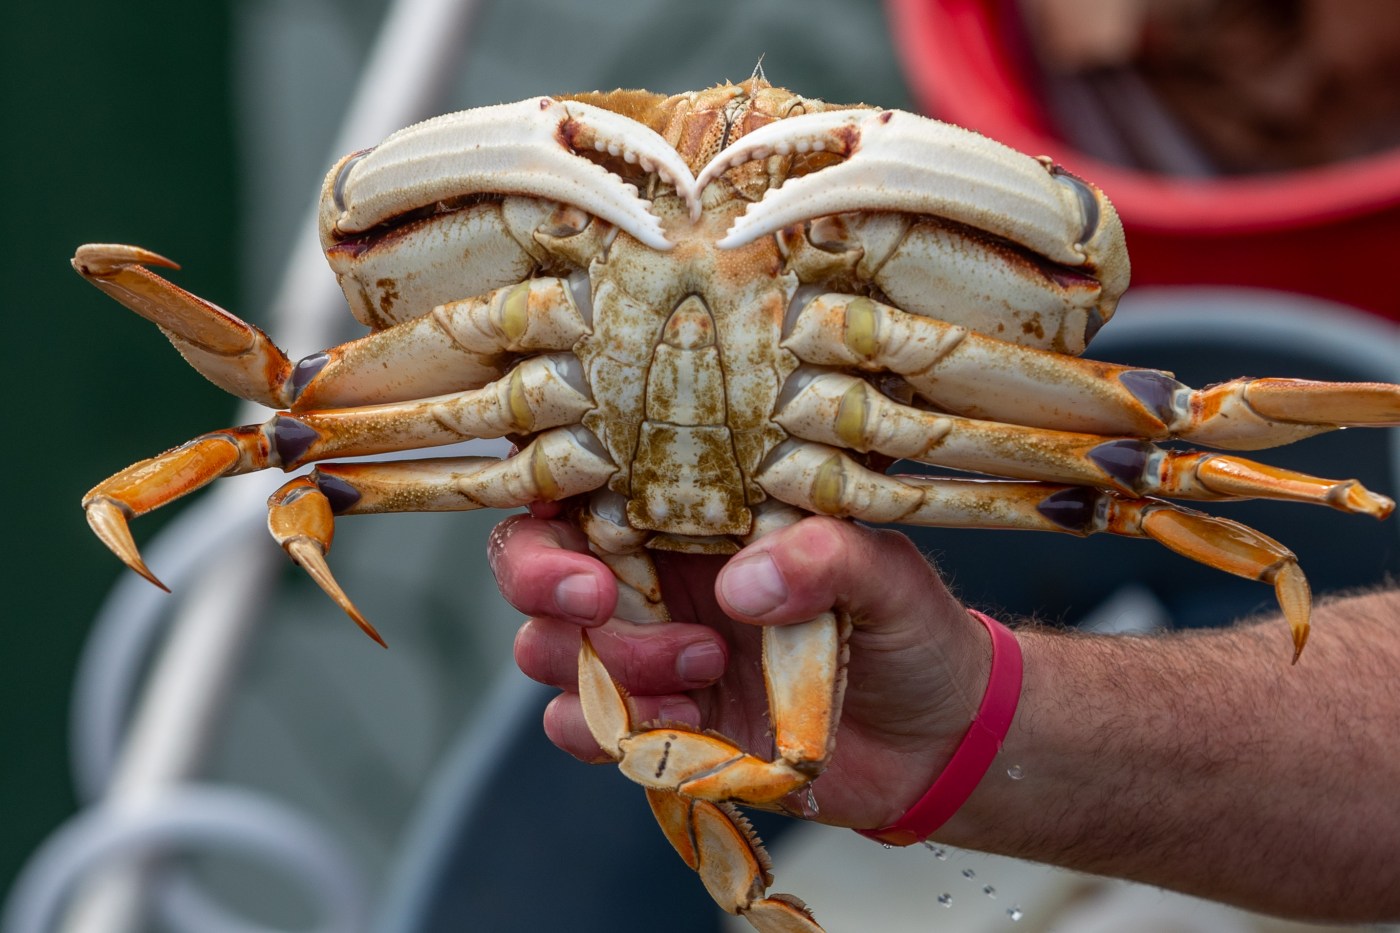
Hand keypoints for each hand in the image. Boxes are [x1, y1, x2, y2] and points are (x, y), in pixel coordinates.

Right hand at [489, 513, 996, 829]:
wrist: (932, 742)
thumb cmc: (908, 629)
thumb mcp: (888, 575)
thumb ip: (827, 560)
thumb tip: (744, 583)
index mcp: (695, 514)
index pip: (587, 484)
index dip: (549, 493)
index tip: (568, 517)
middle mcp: (654, 576)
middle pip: (536, 564)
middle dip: (544, 581)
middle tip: (599, 598)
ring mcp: (647, 652)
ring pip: (550, 649)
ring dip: (609, 665)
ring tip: (704, 667)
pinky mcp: (654, 725)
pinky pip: (580, 727)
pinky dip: (610, 731)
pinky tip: (687, 723)